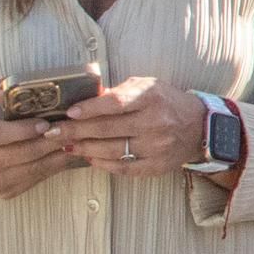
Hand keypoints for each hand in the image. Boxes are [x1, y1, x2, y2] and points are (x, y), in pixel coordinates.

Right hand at [0, 81, 80, 203]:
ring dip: (58, 154)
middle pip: (23, 153)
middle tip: (73, 128)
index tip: (44, 123)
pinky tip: (68, 153)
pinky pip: (36, 179)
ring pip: (34, 168)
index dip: (23, 130)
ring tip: (76, 139)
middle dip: (51, 141)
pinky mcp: (6, 191)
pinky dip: (55, 166)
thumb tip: (9, 83)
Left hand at [64, 76, 203, 176]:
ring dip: (84, 149)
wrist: (200, 128)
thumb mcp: (147, 86)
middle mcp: (155, 123)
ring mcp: (156, 148)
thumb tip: (87, 95)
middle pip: (107, 129)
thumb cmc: (167, 103)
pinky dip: (103, 163)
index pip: (115, 104)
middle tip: (53, 132)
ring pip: (111, 150)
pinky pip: (123, 168)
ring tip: (66, 145)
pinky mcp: (156, 166)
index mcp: (152, 98)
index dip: (89, 109)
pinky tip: (89, 158)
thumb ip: (119, 91)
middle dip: (75, 131)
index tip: (69, 112)